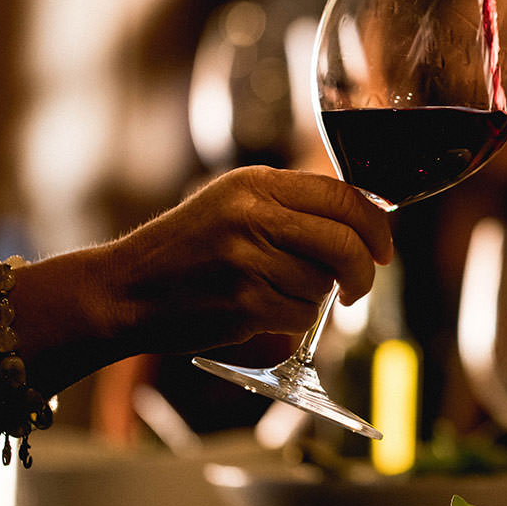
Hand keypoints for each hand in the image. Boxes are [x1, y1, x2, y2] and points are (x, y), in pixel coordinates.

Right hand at [14, 166, 392, 382]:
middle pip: (344, 242)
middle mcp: (253, 215)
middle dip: (365, 270)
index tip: (383, 248)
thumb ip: (292, 207)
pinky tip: (262, 312)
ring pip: (324, 284)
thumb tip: (364, 224)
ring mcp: (247, 259)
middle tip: (359, 287)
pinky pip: (302, 317)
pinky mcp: (242, 303)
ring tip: (276, 292)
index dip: (375, 225)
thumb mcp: (234, 204)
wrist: (123, 291)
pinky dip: (294, 322)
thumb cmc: (187, 251)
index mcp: (257, 183)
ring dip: (314, 298)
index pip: (342, 195)